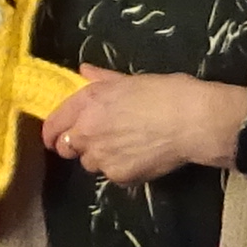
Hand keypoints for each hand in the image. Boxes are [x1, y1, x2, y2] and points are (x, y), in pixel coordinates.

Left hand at [38, 70, 239, 184]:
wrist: (194, 121)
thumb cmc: (168, 93)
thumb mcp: (132, 80)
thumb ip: (102, 79)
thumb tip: (83, 71)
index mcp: (88, 102)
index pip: (53, 124)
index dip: (52, 132)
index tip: (55, 137)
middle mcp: (87, 130)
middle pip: (66, 147)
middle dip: (77, 145)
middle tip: (99, 140)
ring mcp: (101, 156)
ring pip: (89, 163)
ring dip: (101, 157)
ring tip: (127, 146)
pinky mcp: (118, 175)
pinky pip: (111, 175)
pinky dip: (121, 169)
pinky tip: (141, 156)